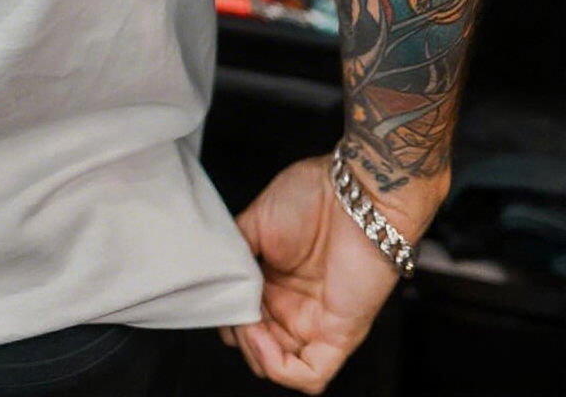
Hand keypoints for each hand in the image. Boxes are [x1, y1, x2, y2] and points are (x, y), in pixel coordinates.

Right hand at [221, 155, 444, 393]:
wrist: (353, 196)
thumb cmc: (310, 197)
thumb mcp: (253, 223)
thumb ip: (234, 257)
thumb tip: (216, 284)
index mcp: (272, 281)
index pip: (243, 316)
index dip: (227, 314)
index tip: (216, 298)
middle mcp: (292, 305)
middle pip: (257, 344)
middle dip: (238, 334)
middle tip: (230, 309)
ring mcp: (315, 323)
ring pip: (278, 364)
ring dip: (254, 351)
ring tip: (245, 323)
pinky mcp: (339, 335)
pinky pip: (310, 374)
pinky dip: (279, 367)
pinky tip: (262, 340)